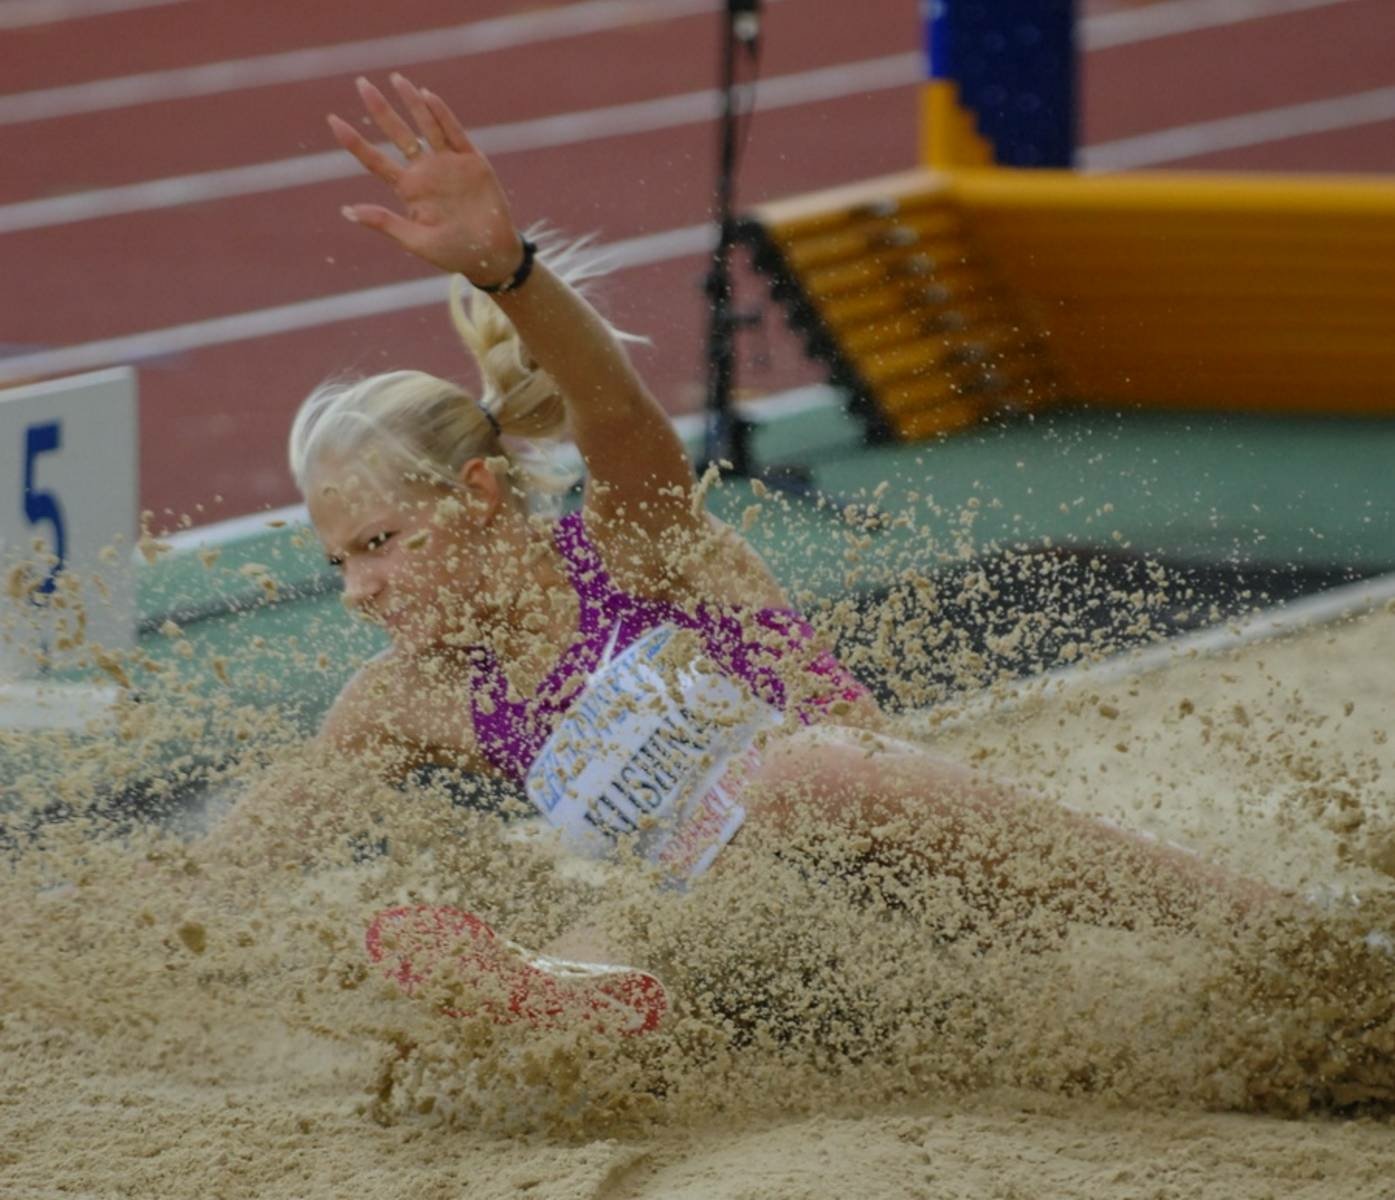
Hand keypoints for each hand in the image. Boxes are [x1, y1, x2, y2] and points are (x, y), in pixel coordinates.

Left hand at [328, 74, 523, 283]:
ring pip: (426, 126)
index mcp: (408, 190)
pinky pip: (454, 133)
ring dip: (411, 103)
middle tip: (361, 84)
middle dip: (380, 110)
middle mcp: (425, 171)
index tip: (333, 121)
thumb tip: (347, 211)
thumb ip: (385, 222)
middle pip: (398, 134)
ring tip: (396, 79)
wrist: (492, 255)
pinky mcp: (472, 161)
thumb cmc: (453, 253)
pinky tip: (427, 96)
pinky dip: (442, 115)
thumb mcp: (416, 241)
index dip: (355, 142)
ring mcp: (448, 164)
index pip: (375, 160)